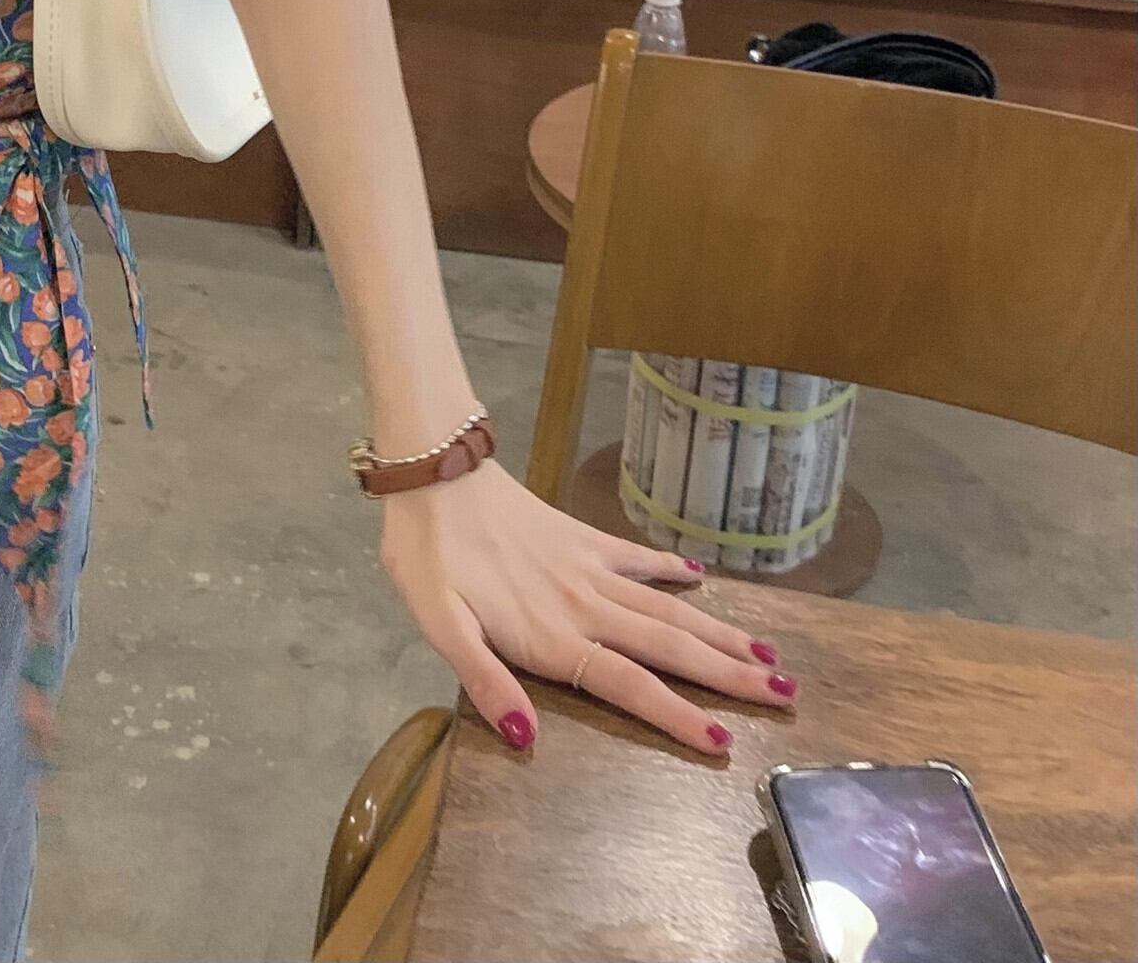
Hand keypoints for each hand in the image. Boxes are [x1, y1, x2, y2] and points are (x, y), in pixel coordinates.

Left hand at [376, 460, 800, 755]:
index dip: (675, 716)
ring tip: (767, 654)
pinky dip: (668, 568)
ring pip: (666, 608)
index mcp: (553, 636)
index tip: (724, 742)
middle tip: (787, 695)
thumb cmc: (426, 556)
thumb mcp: (438, 626)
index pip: (628, 686)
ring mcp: (587, 567)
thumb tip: (524, 736)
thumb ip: (483, 681)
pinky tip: (698, 578)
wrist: (434, 471)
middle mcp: (584, 605)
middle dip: (728, 676)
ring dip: (717, 632)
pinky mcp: (579, 535)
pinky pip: (634, 556)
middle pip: (668, 647)